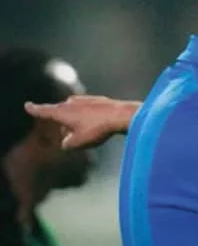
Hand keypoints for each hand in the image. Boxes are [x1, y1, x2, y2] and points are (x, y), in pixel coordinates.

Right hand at [24, 95, 138, 148]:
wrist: (121, 115)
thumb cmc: (97, 129)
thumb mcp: (77, 143)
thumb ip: (66, 144)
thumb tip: (67, 142)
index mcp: (61, 111)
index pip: (44, 111)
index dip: (35, 110)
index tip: (27, 105)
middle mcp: (70, 103)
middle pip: (63, 118)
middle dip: (67, 128)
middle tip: (79, 135)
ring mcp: (85, 100)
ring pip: (77, 116)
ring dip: (81, 125)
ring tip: (94, 132)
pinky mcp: (98, 101)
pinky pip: (90, 114)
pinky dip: (93, 121)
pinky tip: (103, 125)